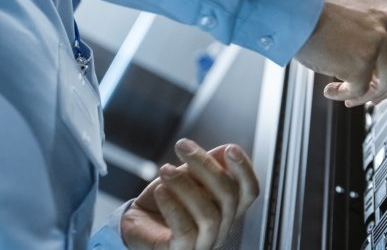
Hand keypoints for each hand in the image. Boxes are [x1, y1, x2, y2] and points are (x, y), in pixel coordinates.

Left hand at [121, 139, 258, 249]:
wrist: (137, 223)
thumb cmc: (166, 201)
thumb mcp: (188, 176)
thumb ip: (207, 165)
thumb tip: (226, 150)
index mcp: (228, 208)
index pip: (249, 191)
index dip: (245, 170)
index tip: (230, 149)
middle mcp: (222, 227)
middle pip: (228, 197)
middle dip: (206, 166)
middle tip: (183, 147)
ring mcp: (204, 242)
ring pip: (209, 214)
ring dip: (185, 186)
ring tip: (165, 170)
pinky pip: (184, 230)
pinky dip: (172, 206)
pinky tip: (160, 191)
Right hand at [296, 0, 386, 106]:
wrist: (291, 8)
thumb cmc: (311, 6)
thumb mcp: (354, 5)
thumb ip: (373, 24)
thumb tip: (380, 59)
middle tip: (372, 96)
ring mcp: (379, 41)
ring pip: (386, 82)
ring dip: (366, 94)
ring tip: (346, 94)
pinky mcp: (362, 62)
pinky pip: (360, 90)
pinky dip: (344, 95)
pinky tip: (331, 89)